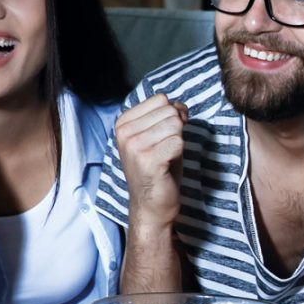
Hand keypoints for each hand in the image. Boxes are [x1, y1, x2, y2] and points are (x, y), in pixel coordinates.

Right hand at [115, 96, 188, 230]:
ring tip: (167, 156)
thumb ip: (168, 116)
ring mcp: (134, 146)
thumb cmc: (159, 168)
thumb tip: (180, 106)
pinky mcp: (148, 160)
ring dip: (178, 141)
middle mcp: (125, 132)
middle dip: (177, 127)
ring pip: (175, 125)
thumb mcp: (159, 135)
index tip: (166, 134)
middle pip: (169, 110)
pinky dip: (179, 152)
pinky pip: (178, 142)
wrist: (151, 204)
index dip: (172, 113)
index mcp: (123, 122)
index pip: (160, 99)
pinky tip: (168, 164)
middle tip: (168, 148)